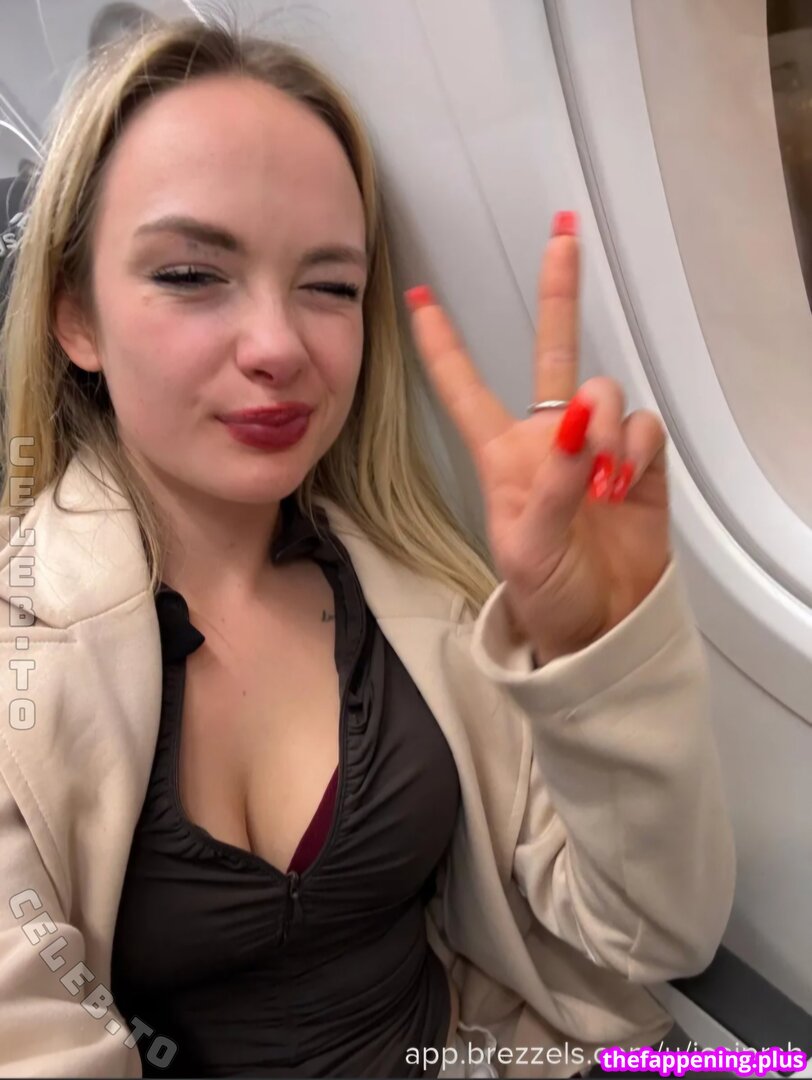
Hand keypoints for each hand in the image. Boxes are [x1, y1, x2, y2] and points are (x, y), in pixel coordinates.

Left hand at [405, 211, 670, 662]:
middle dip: (559, 293)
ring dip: (607, 430)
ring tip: (602, 486)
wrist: (603, 626)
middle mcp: (548, 439)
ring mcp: (596, 447)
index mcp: (503, 456)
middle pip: (552, 352)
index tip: (419, 296)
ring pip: (606, 391)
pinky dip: (638, 450)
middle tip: (563, 235)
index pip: (465, 390)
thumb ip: (554, 481)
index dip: (443, 345)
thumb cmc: (547, 593)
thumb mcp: (530, 546)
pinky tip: (627, 484)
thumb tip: (582, 417)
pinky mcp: (639, 462)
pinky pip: (644, 425)